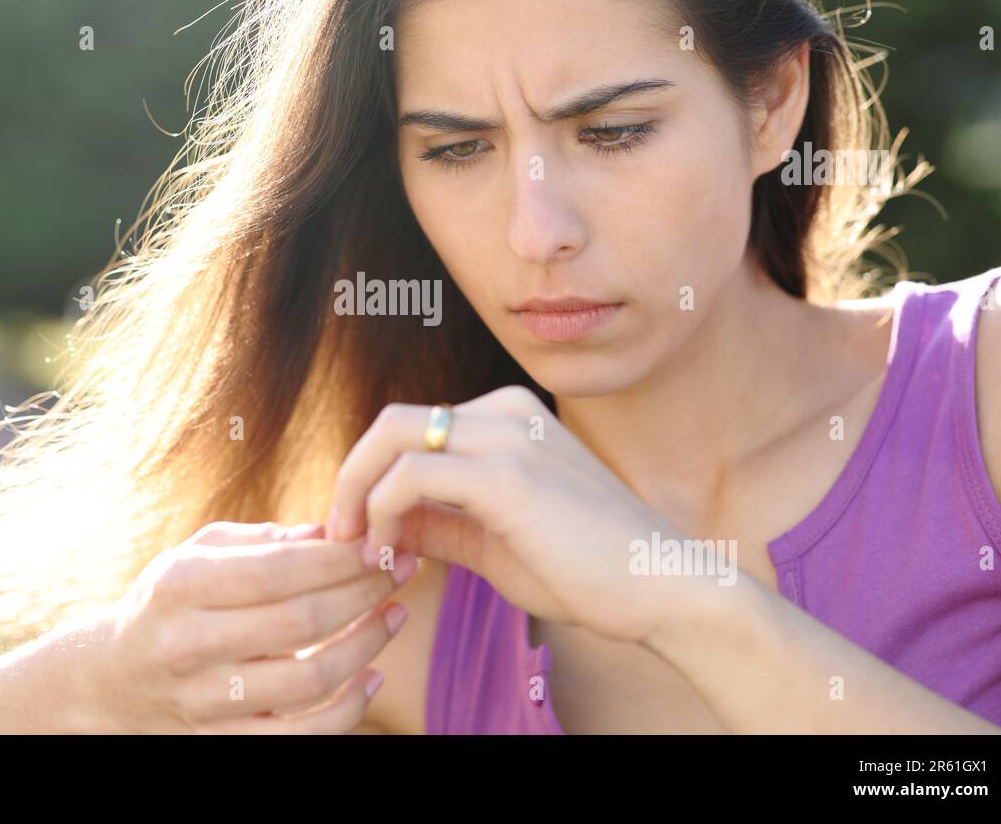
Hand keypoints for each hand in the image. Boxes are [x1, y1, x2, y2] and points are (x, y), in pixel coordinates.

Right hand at [84, 520, 415, 732]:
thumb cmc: (171, 600)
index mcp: (182, 586)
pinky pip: (302, 736)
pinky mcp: (224, 742)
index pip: (281, 569)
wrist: (113, 678)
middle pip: (302, 621)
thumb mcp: (197, 553)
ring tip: (394, 614)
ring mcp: (206, 701)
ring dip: (367, 645)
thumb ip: (262, 540)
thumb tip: (330, 531)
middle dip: (365, 591)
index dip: (342, 558)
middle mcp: (190, 644)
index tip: (382, 543)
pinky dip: (348, 710)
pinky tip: (372, 677)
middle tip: (401, 570)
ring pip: (310, 679)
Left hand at [328, 385, 694, 643]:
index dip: (370, 480)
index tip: (359, 536)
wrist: (662, 588)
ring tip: (360, 553)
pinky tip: (391, 556)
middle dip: (351, 478)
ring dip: (357, 496)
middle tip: (338, 536)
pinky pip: (411, 476)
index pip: (410, 430)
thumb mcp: (493, 541)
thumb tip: (378, 526)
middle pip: (391, 423)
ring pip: (391, 437)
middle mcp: (504, 411)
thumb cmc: (586, 570)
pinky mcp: (507, 474)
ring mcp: (507, 436)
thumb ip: (439, 523)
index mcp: (507, 416)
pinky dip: (383, 513)